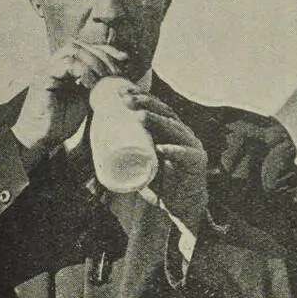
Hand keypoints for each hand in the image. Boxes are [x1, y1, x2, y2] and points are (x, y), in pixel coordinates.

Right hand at [12, 41, 126, 160]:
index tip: (124, 58)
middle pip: (81, 45)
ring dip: (93, 62)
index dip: (106, 50)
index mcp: (65, 67)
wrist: (43, 138)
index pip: (87, 47)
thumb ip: (96, 84)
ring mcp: (47, 68)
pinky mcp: (43, 77)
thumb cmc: (62, 121)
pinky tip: (90, 84)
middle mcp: (54, 63)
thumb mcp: (86, 98)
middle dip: (102, 55)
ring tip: (102, 80)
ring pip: (73, 50)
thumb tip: (118, 75)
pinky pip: (66, 64)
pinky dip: (82, 70)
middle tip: (114, 72)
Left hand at [123, 92, 208, 234]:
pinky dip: (174, 152)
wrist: (184, 206)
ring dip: (158, 121)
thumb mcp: (143, 164)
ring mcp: (193, 146)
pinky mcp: (197, 163)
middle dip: (146, 102)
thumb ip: (129, 154)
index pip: (158, 107)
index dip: (142, 96)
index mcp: (172, 130)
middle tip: (126, 100)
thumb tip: (98, 145)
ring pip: (175, 129)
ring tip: (140, 116)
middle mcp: (184, 133)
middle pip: (166, 112)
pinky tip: (162, 149)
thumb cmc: (162, 183)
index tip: (122, 92)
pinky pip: (186, 155)